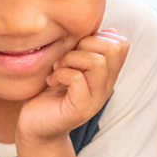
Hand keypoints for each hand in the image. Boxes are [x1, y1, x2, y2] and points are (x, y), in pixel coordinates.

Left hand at [16, 29, 128, 145]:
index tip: (76, 48)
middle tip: (65, 59)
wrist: (35, 126)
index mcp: (106, 74)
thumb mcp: (69, 64)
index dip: (97, 37)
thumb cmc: (49, 92)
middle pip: (113, 49)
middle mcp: (106, 86)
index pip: (121, 44)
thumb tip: (110, 30)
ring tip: (58, 69)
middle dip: (84, 45)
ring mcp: (95, 99)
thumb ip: (86, 49)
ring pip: (97, 62)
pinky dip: (61, 73)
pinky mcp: (80, 109)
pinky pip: (77, 78)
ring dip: (71, 59)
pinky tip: (52, 81)